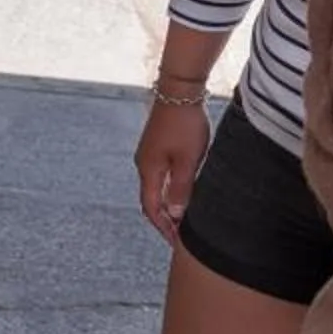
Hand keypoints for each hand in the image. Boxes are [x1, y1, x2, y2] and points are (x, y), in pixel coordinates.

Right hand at [135, 96, 211, 247]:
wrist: (178, 91)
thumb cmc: (184, 124)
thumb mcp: (188, 160)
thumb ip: (181, 188)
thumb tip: (174, 214)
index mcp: (149, 170)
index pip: (152, 208)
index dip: (164, 227)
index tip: (177, 242)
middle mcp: (144, 165)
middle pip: (151, 200)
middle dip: (164, 220)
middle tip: (180, 236)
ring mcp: (149, 155)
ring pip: (156, 188)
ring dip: (167, 205)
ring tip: (183, 218)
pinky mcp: (157, 146)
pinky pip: (161, 176)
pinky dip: (169, 190)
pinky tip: (183, 192)